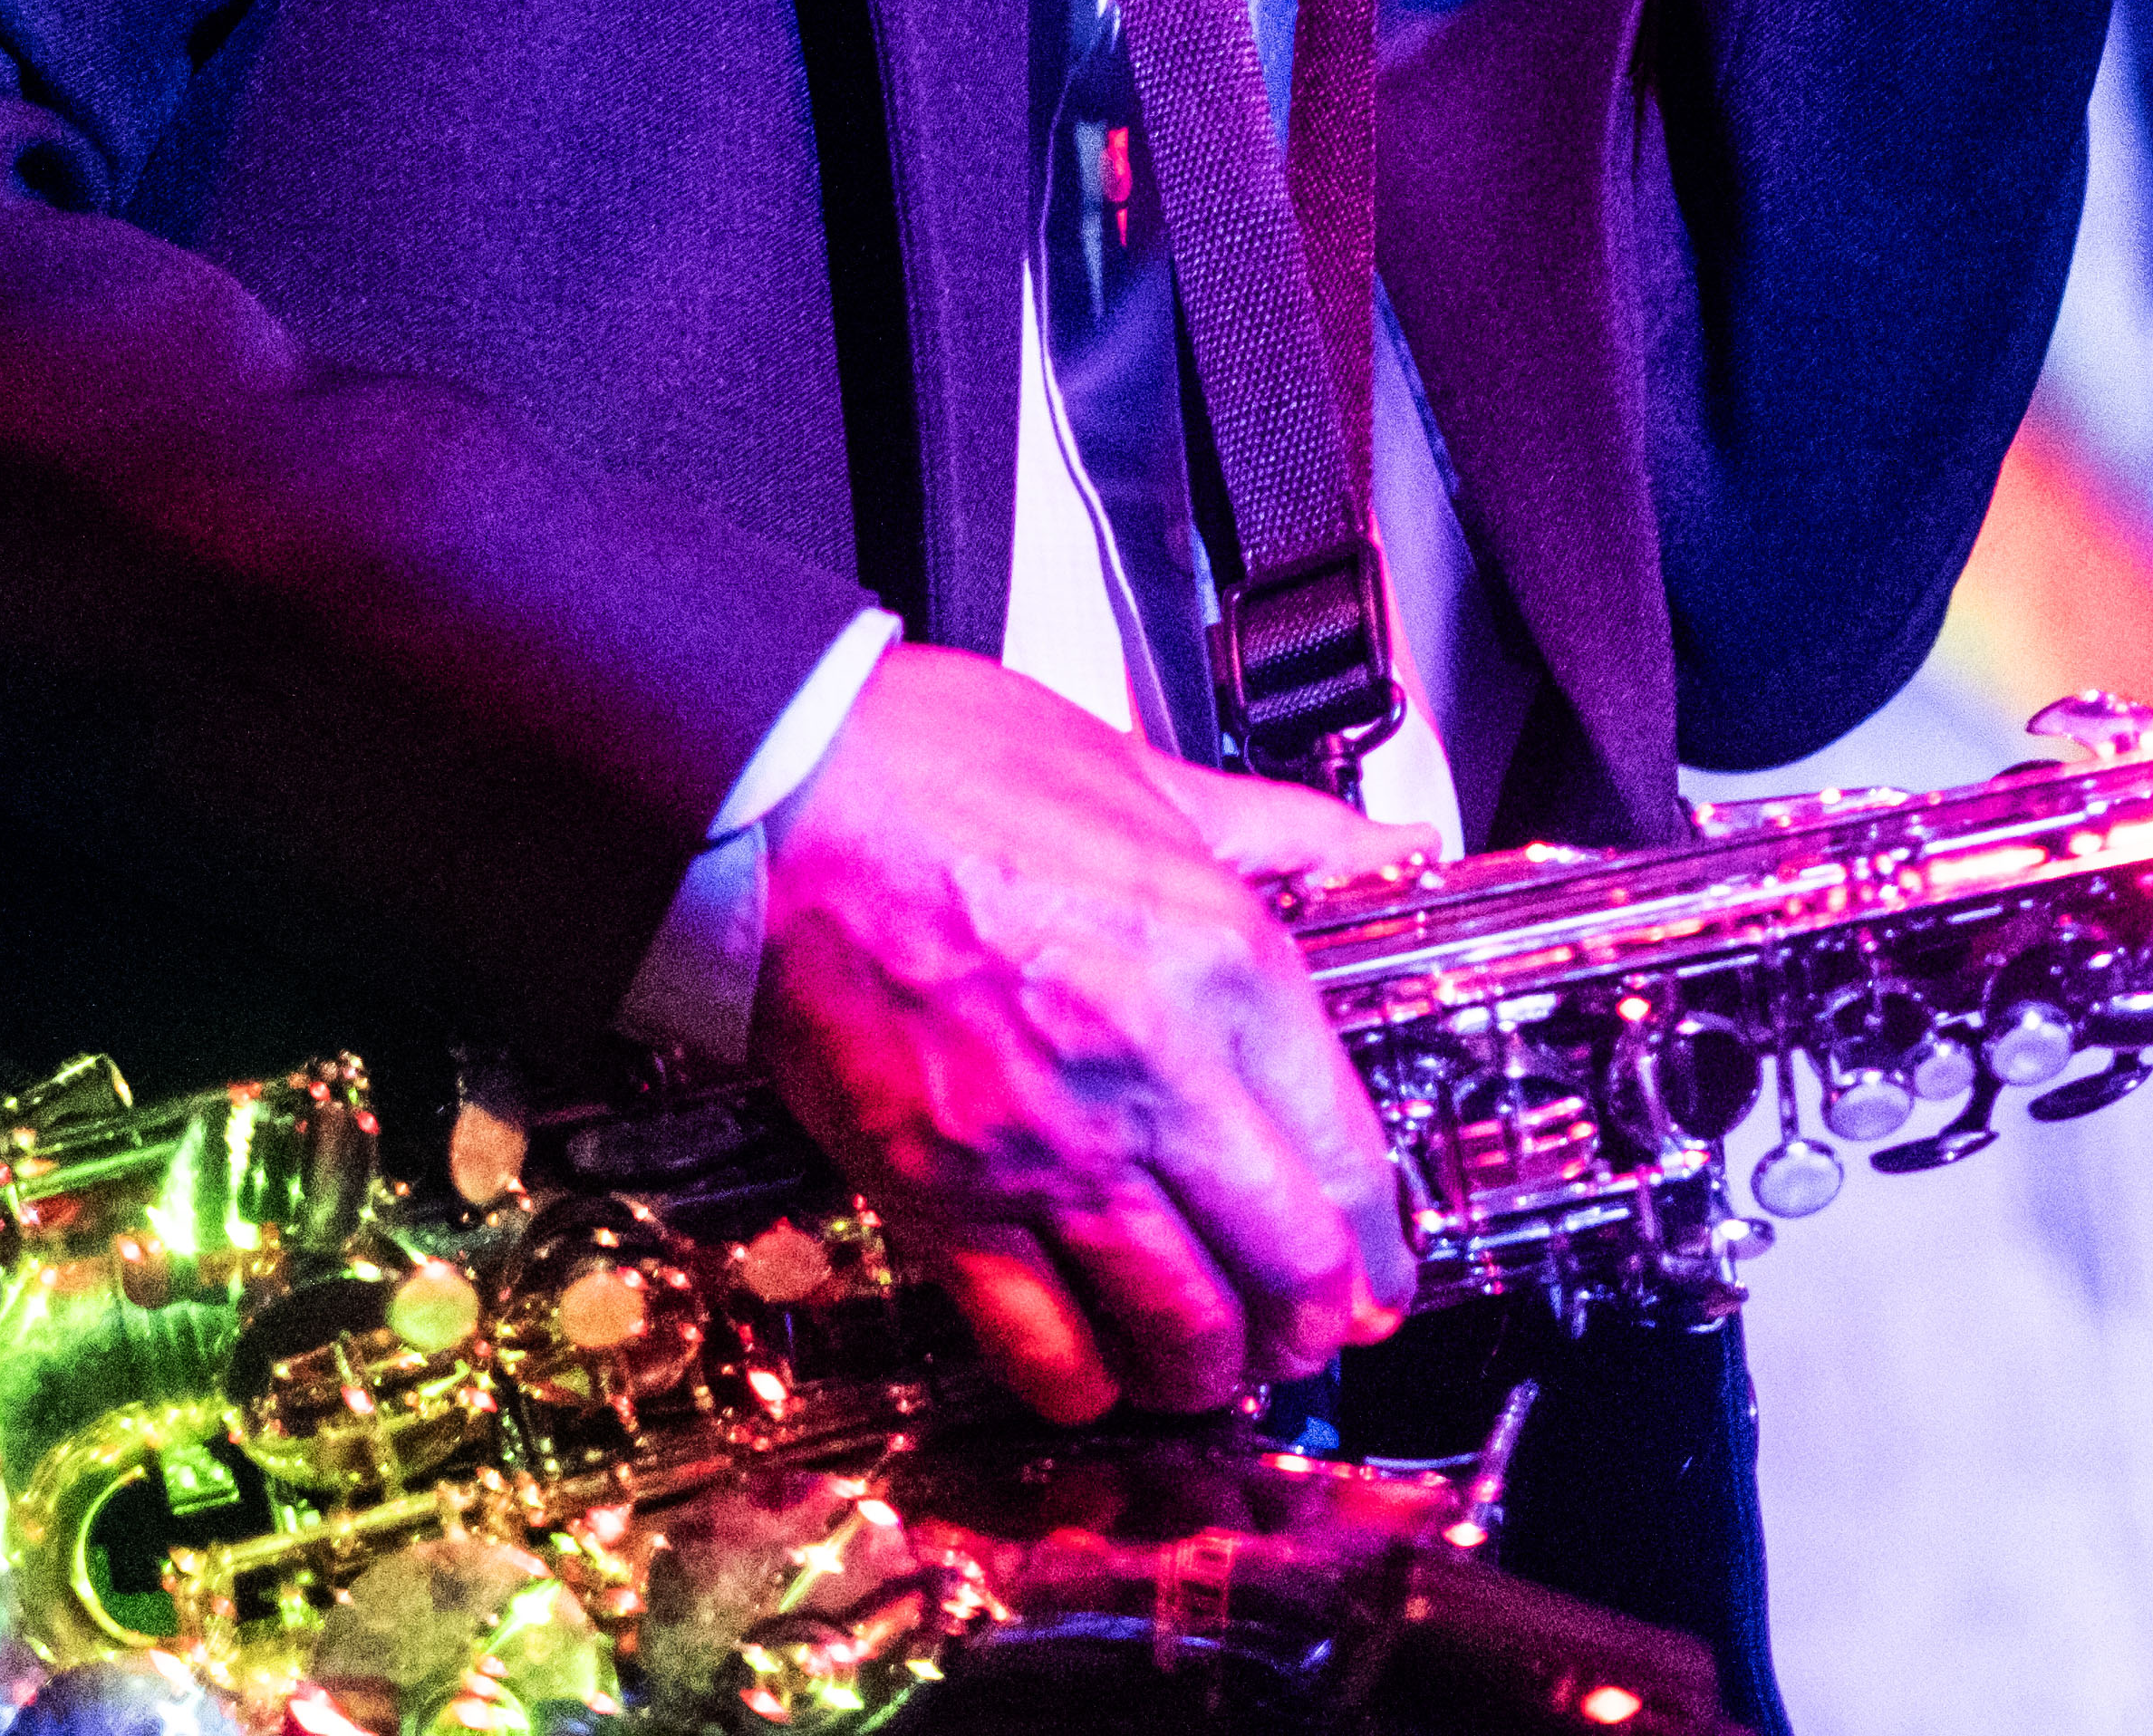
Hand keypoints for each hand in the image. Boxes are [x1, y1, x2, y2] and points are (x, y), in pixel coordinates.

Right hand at [753, 646, 1427, 1421]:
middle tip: (1316, 1329)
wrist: (769, 795)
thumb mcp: (1145, 772)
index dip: (1381, 1242)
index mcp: (1218, 961)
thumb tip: (1383, 850)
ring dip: (1215, 1366)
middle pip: (1283, 1260)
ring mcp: (1043, 1149)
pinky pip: (1037, 1344)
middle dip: (1316, 1321)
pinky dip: (1083, 1384)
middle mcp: (1149, 1073)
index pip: (1347, 1154)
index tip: (1379, 1267)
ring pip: (1176, 1323)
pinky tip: (1098, 1376)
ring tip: (1220, 1361)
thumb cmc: (932, 768)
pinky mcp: (941, 1199)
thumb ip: (1281, 830)